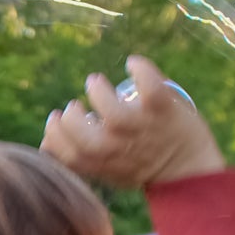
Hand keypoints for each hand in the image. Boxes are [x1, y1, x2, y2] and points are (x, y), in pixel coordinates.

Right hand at [41, 55, 224, 188]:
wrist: (189, 170)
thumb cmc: (143, 167)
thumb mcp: (107, 171)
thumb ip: (79, 158)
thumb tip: (45, 142)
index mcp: (101, 166)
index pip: (65, 154)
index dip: (54, 134)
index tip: (55, 119)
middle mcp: (118, 149)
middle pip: (81, 134)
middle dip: (70, 117)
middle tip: (74, 106)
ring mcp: (141, 128)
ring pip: (111, 109)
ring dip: (98, 91)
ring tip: (95, 83)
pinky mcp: (163, 109)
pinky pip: (149, 85)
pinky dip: (139, 68)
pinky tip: (132, 63)